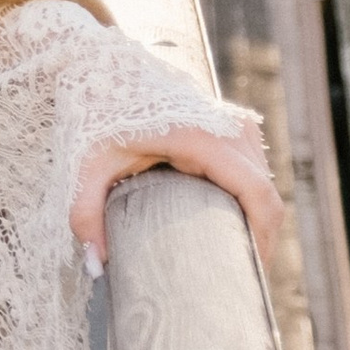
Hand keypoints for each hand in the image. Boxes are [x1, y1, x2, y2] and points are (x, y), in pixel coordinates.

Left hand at [69, 122, 280, 270]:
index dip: (261, 241)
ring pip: (262, 186)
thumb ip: (85, 212)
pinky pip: (253, 174)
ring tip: (230, 263)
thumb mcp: (86, 162)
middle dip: (256, 241)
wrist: (103, 66)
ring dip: (252, 223)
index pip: (257, 196)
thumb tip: (95, 266)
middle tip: (234, 282)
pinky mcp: (234, 128)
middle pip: (265, 197)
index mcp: (206, 137)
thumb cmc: (96, 113)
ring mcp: (237, 126)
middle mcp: (232, 129)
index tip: (248, 277)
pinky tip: (227, 232)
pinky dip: (246, 204)